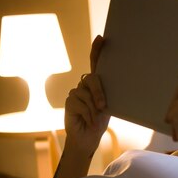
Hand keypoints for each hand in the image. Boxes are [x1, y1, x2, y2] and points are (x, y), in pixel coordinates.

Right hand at [64, 36, 109, 154]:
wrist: (88, 138)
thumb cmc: (99, 122)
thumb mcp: (107, 107)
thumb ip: (105, 96)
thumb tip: (108, 92)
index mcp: (96, 84)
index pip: (95, 63)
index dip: (97, 50)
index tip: (101, 39)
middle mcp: (85, 85)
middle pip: (92, 78)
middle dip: (99, 92)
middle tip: (103, 106)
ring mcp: (76, 92)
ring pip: (87, 94)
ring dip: (94, 110)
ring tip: (96, 120)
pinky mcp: (69, 101)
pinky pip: (80, 104)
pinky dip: (88, 115)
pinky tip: (88, 122)